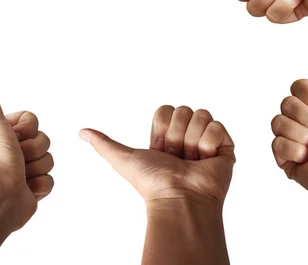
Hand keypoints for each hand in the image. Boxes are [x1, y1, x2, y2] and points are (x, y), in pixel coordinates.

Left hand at [0, 44, 53, 230]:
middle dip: (35, 148)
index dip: (27, 127)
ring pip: (49, 159)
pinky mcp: (30, 192)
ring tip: (18, 175)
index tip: (9, 136)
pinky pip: (51, 181)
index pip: (33, 120)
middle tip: (15, 157)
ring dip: (38, 167)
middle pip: (44, 138)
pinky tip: (23, 190)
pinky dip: (40, 187)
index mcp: (1, 133)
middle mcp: (9, 151)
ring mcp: (20, 172)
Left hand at [80, 106, 234, 203]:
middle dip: (177, 134)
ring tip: (191, 159)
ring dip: (192, 139)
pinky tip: (205, 158)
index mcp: (168, 137)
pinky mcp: (225, 146)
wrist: (179, 198)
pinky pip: (217, 125)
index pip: (167, 109)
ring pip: (201, 114)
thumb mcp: (123, 159)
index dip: (162, 127)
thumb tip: (82, 131)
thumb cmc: (152, 183)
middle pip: (184, 109)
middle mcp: (188, 136)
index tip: (160, 148)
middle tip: (177, 156)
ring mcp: (207, 141)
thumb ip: (104, 143)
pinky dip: (208, 142)